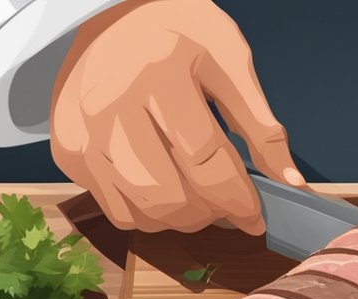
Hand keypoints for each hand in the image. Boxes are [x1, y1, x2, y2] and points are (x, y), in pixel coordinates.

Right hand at [51, 0, 302, 233]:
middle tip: (228, 204)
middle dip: (210, 213)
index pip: (205, 161)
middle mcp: (110, 108)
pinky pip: (115, 209)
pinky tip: (165, 187)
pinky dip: (148, 214)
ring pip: (141, 212)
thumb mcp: (229, 60)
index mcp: (158, 78)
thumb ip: (260, 124)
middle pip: (169, 196)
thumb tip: (290, 181)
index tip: (258, 216)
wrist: (110, 11)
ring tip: (200, 197)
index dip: (238, 199)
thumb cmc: (176, 31)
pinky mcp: (68, 151)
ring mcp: (82, 133)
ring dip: (182, 219)